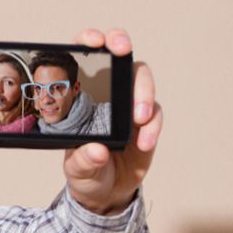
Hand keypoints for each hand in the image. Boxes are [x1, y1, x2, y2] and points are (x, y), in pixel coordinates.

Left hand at [64, 29, 161, 214]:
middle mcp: (108, 94)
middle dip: (120, 44)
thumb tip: (96, 150)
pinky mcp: (148, 122)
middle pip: (119, 57)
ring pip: (143, 80)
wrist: (106, 192)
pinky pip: (156, 114)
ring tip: (138, 119)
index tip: (92, 40)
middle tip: (121, 50)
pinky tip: (143, 142)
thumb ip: (82, 160)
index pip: (85, 58)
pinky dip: (153, 127)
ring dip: (143, 93)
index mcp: (82, 96)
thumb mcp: (76, 169)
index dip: (89, 41)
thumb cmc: (85, 171)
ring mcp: (129, 105)